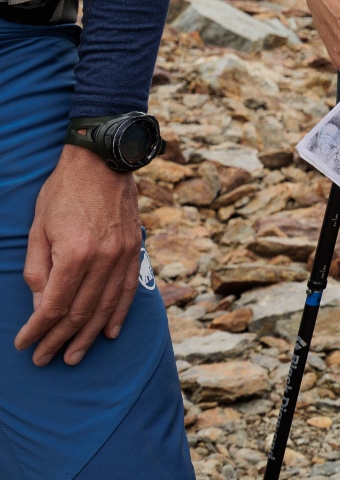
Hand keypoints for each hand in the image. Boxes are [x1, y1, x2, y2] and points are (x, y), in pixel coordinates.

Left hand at [14, 147, 141, 365]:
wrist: (103, 161)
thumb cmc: (63, 193)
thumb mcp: (38, 230)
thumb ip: (38, 270)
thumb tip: (39, 307)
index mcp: (75, 254)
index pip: (53, 306)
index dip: (37, 330)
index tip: (24, 344)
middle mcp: (103, 259)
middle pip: (80, 312)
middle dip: (59, 340)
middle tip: (45, 359)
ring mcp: (124, 255)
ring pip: (105, 307)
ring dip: (88, 335)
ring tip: (74, 356)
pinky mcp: (136, 249)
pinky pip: (128, 289)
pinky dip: (119, 314)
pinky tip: (108, 332)